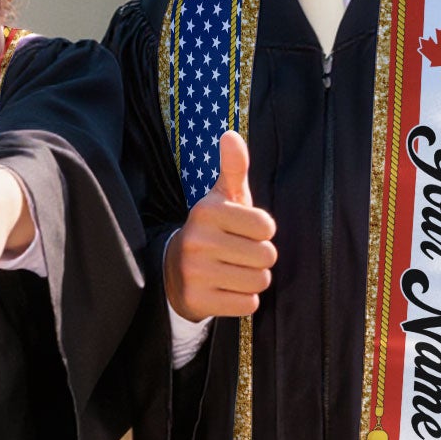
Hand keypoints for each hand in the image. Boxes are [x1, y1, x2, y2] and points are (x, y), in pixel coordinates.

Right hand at [164, 130, 276, 319]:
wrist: (173, 271)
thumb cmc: (212, 230)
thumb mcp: (222, 199)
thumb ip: (233, 168)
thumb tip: (231, 135)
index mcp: (207, 211)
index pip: (267, 227)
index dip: (262, 232)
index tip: (243, 232)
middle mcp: (197, 240)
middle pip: (267, 256)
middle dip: (259, 258)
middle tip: (238, 255)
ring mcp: (195, 272)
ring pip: (259, 281)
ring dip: (253, 279)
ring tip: (233, 271)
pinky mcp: (197, 300)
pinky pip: (248, 304)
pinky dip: (243, 300)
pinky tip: (225, 289)